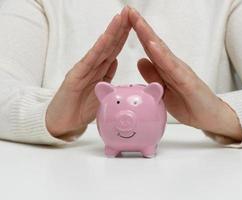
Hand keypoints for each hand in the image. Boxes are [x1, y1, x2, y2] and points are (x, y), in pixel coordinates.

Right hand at [46, 7, 130, 138]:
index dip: (124, 36)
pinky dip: (98, 49)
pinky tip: (106, 38)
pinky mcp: (75, 76)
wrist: (64, 122)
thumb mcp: (100, 90)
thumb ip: (107, 75)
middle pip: (109, 45)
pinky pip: (90, 61)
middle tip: (129, 12)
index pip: (114, 50)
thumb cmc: (81, 107)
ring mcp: (83, 69)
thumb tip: (115, 60)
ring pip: (100, 48)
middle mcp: (92, 66)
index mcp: (99, 69)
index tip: (135, 24)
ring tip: (120, 18)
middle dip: (120, 28)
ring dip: (111, 33)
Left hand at [129, 8, 241, 141]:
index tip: (124, 21)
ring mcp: (181, 71)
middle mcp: (173, 65)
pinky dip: (162, 55)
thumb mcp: (163, 91)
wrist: (211, 117)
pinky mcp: (188, 81)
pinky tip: (152, 45)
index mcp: (166, 68)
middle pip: (154, 44)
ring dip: (148, 35)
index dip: (137, 34)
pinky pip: (172, 67)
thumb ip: (153, 75)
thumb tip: (140, 61)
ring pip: (162, 51)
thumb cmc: (189, 104)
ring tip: (137, 20)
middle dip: (141, 27)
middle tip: (129, 11)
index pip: (150, 48)